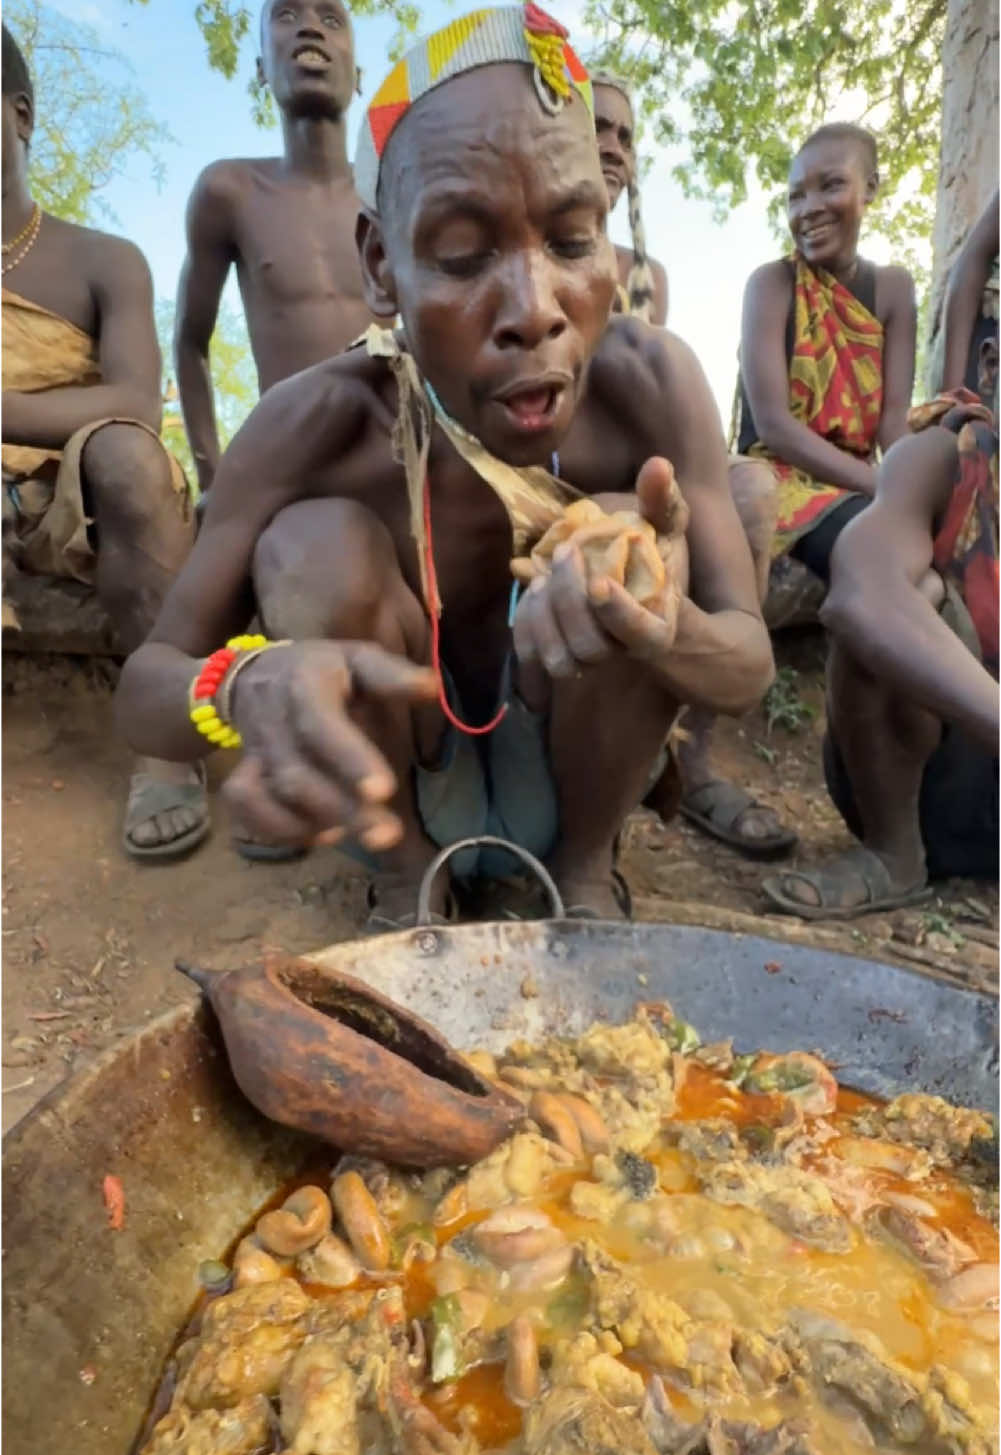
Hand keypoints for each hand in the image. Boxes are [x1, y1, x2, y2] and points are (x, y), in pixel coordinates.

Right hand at [223, 640, 436, 849]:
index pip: (319, 725)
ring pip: (270, 796)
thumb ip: (391, 675)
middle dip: (341, 809)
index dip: (348, 759)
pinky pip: (248, 810)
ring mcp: (253, 752)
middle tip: (387, 834)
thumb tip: (432, 687)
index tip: (384, 790)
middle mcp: (271, 721)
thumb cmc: (322, 671)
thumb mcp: (357, 660)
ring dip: (315, 824)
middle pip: (296, 774)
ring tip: (364, 834)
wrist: (256, 675)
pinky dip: (280, 831)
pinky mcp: (240, 776)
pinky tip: (323, 836)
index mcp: (304, 685)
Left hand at [513, 457, 685, 683]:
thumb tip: (657, 464)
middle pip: (591, 647)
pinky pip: (535, 657)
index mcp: (656, 628)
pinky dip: (526, 624)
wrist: (641, 596)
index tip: (599, 582)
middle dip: (570, 601)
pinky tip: (530, 589)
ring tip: (543, 577)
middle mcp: (622, 652)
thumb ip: (663, 501)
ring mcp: (590, 660)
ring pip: (560, 660)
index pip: (640, 635)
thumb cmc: (656, 559)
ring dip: (544, 617)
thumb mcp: (665, 528)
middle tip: (565, 554)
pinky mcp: (561, 656)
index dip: (618, 614)